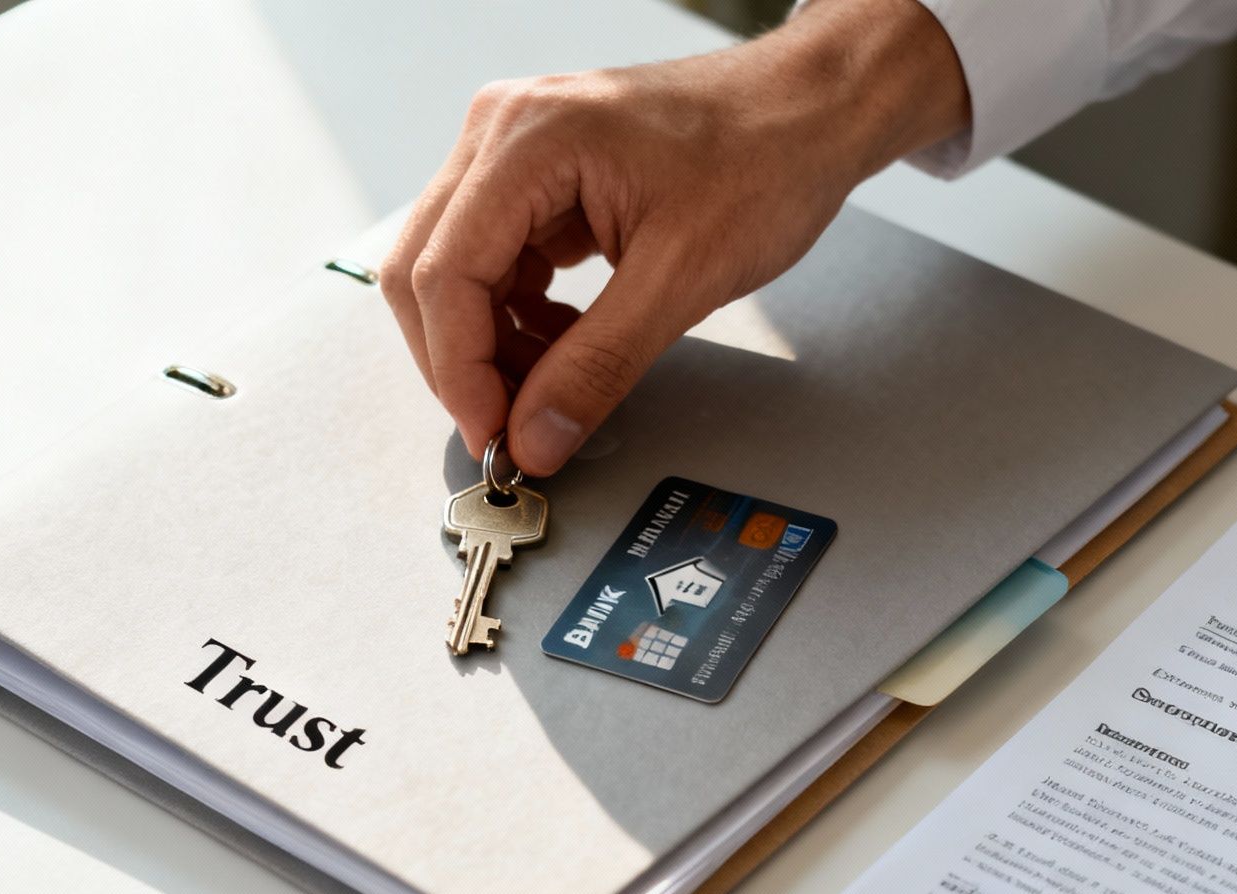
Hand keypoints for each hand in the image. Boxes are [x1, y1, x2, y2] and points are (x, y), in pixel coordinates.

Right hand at [381, 0, 968, 474]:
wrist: (811, 111)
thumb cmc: (765, 158)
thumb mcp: (682, 279)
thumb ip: (597, 367)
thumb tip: (535, 438)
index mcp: (528, 140)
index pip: (443, 274)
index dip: (459, 369)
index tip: (493, 432)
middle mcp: (503, 133)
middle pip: (426, 271)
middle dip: (462, 362)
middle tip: (510, 427)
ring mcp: (514, 152)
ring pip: (454, 272)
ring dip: (489, 344)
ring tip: (550, 386)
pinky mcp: (536, 177)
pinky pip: (494, 260)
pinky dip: (516, 317)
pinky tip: (563, 341)